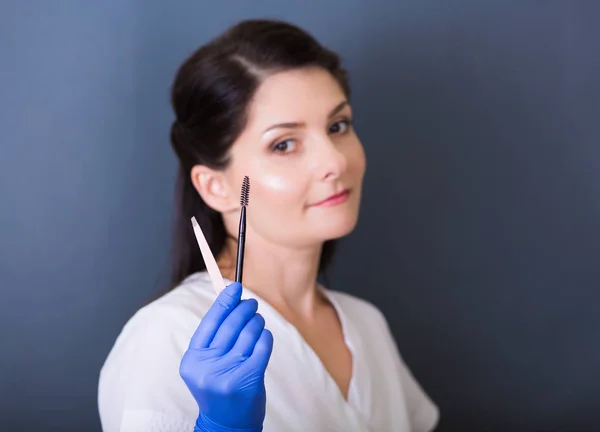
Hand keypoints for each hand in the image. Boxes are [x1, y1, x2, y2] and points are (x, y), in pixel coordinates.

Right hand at [180, 282, 273, 431]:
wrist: (226, 423)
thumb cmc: (218, 386)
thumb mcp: (206, 363)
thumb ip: (214, 336)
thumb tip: (229, 301)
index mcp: (193, 359)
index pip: (210, 321)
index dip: (224, 301)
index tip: (235, 287)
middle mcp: (207, 366)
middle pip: (231, 324)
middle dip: (244, 309)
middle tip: (251, 303)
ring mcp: (228, 373)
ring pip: (249, 333)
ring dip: (256, 322)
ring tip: (257, 321)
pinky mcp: (249, 378)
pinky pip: (262, 346)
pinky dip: (265, 336)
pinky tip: (264, 335)